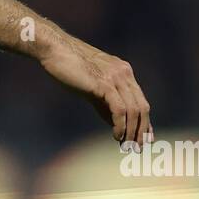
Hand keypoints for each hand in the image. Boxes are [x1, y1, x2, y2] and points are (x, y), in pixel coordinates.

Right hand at [38, 31, 153, 149]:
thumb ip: (105, 103)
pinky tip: (116, 136)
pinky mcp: (104, 83)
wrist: (54, 49)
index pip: (141, 101)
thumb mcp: (92, 86)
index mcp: (124, 72)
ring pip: (133, 110)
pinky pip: (119, 109)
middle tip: (137, 149)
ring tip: (126, 145)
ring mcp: (115, 77)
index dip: (144, 122)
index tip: (144, 140)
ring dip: (132, 132)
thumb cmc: (69, 67)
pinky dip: (120, 125)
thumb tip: (116, 124)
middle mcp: (124, 73)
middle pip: (142, 107)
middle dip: (141, 131)